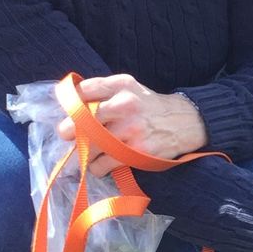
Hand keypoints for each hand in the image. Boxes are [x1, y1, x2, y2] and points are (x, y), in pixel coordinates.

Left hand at [56, 73, 206, 176]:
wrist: (184, 122)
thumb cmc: (148, 106)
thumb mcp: (129, 88)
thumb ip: (102, 91)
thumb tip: (68, 102)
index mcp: (121, 85)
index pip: (82, 91)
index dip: (69, 104)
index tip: (68, 113)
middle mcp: (125, 104)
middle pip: (81, 120)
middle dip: (69, 130)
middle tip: (68, 135)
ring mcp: (131, 130)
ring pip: (89, 145)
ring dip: (83, 152)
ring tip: (87, 152)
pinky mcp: (136, 152)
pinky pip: (101, 164)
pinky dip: (96, 167)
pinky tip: (101, 163)